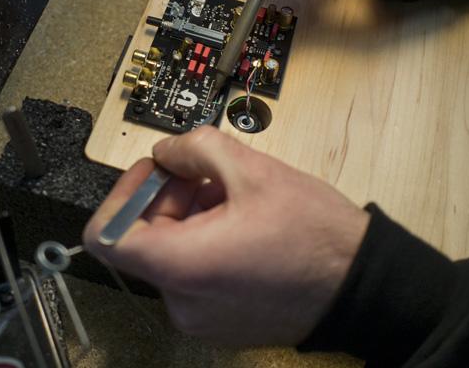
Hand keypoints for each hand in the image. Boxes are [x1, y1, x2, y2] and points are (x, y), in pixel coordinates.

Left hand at [83, 127, 369, 346]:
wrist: (362, 286)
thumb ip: (195, 148)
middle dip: (168, 194)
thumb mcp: (253, 171)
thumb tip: (166, 151)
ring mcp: (201, 316)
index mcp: (183, 267)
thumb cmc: (316, 238)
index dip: (123, 193)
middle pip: (143, 237)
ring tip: (231, 193)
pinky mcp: (219, 320)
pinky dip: (203, 240)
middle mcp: (183, 301)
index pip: (106, 234)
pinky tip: (239, 220)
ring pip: (169, 252)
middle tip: (204, 172)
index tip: (153, 171)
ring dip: (188, 214)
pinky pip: (191, 273)